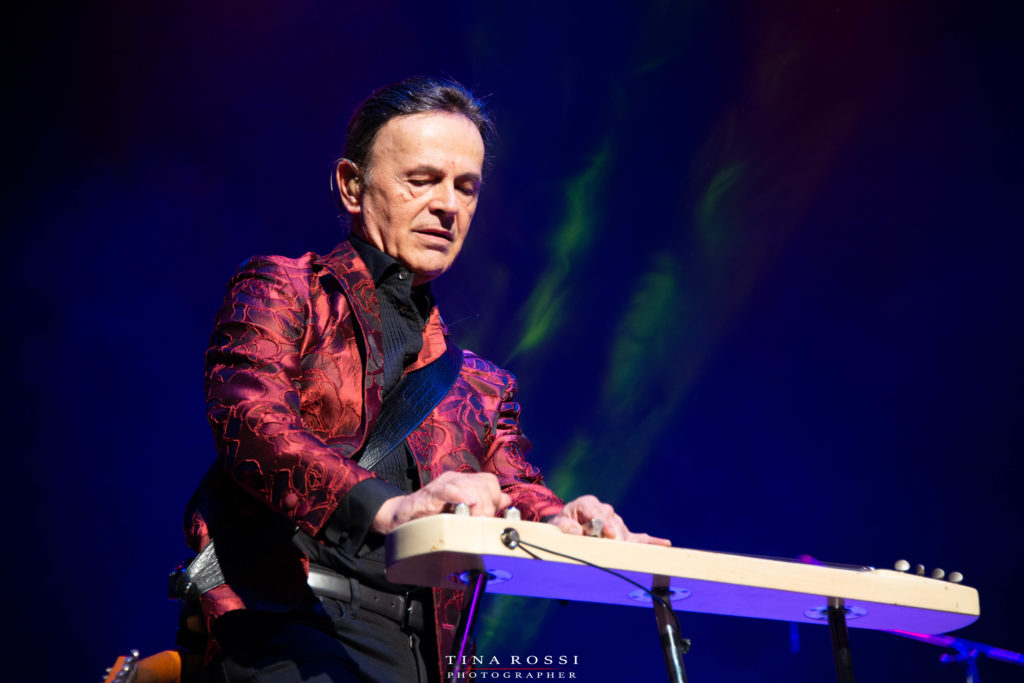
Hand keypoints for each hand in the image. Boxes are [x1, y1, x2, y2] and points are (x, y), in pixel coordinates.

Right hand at [372, 471, 511, 534]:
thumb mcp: (461, 512)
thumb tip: (507, 501)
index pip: (490, 482)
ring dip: (478, 504)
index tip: (492, 519)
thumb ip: (484, 505)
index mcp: (466, 484)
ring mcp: (443, 485)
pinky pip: (448, 489)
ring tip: (475, 521)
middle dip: (488, 505)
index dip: (495, 500)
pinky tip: (466, 505)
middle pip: (484, 482)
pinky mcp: (429, 495)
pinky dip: (460, 496)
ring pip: (471, 485)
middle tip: (483, 524)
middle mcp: (456, 480)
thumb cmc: (432, 517)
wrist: (401, 518)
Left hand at [547, 494, 670, 545]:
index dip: (603, 524)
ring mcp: (616, 521)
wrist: (567, 527)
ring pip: (623, 533)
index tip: (609, 534)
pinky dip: (651, 541)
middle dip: (612, 538)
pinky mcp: (623, 532)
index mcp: (587, 504)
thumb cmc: (562, 527)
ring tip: (616, 553)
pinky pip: (638, 537)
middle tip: (610, 549)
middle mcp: (604, 510)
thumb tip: (578, 532)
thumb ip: (565, 528)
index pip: (598, 513)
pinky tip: (664, 544)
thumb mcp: (557, 526)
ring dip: (620, 544)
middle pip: (614, 524)